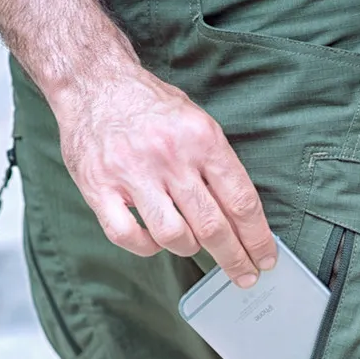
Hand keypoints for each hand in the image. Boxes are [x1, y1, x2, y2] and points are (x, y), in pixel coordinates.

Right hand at [52, 66, 276, 287]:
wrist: (94, 82)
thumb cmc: (153, 108)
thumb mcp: (199, 123)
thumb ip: (220, 167)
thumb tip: (245, 218)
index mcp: (202, 140)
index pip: (241, 201)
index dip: (257, 238)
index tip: (265, 258)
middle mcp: (170, 157)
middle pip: (213, 226)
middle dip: (235, 258)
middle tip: (245, 276)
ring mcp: (132, 173)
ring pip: (174, 236)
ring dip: (190, 249)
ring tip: (193, 245)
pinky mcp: (98, 187)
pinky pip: (128, 236)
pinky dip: (147, 247)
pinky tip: (156, 241)